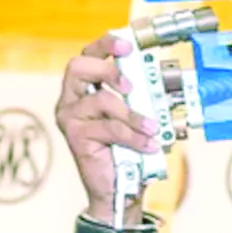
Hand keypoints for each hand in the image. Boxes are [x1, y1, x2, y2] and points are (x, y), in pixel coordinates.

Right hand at [54, 33, 159, 226]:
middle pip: (79, 67)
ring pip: (102, 101)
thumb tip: (161, 83)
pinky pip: (110, 128)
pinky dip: (134, 136)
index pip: (88, 56)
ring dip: (132, 115)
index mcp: (84, 89)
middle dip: (108, 69)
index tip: (127, 46)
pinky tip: (148, 144)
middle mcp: (71, 99)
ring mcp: (70, 117)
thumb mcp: (136, 118)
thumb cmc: (128, 149)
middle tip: (130, 85)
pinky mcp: (75, 136)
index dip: (105, 45)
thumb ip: (140, 99)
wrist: (119, 187)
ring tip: (152, 128)